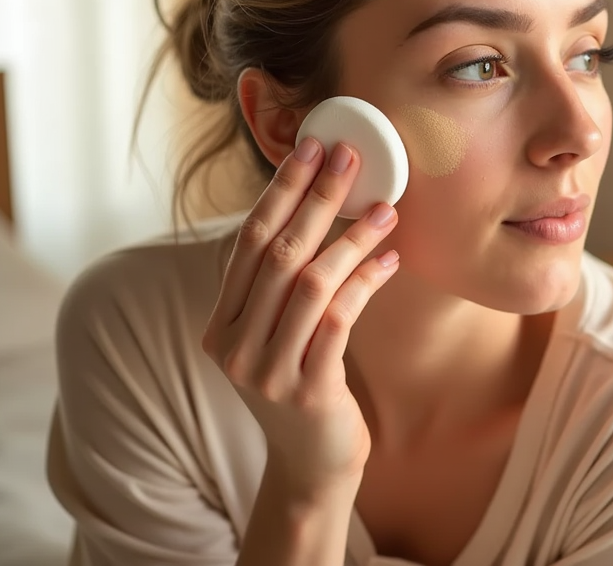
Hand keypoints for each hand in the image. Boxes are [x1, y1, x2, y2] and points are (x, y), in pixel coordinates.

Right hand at [202, 137, 398, 498]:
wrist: (312, 464)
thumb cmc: (303, 384)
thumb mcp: (277, 334)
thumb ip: (281, 287)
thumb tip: (315, 207)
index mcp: (220, 323)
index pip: (250, 241)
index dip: (281, 190)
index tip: (310, 147)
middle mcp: (234, 345)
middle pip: (279, 252)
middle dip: (317, 197)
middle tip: (350, 157)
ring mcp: (266, 370)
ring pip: (312, 281)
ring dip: (352, 237)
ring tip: (386, 209)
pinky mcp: (306, 389)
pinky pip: (340, 318)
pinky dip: (367, 280)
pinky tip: (391, 258)